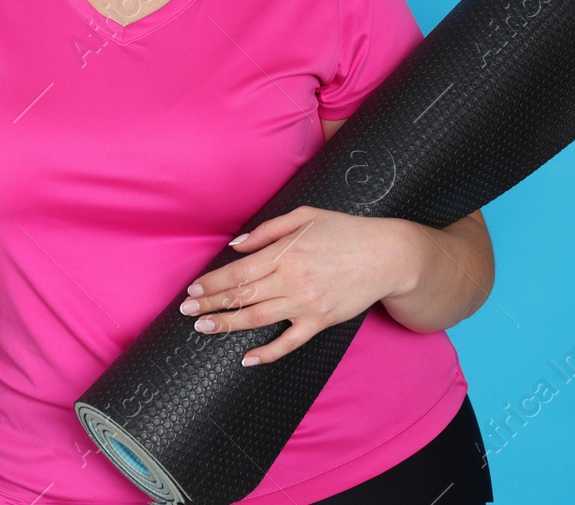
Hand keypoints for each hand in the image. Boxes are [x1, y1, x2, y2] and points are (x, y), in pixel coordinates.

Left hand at [177, 206, 415, 365]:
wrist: (386, 255)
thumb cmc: (345, 231)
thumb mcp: (304, 216)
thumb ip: (266, 230)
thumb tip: (235, 246)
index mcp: (285, 252)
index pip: (238, 271)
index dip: (212, 283)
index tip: (193, 291)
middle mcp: (291, 279)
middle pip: (242, 295)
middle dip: (211, 304)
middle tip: (187, 312)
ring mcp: (306, 303)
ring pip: (258, 318)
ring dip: (228, 324)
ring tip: (205, 328)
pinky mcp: (320, 321)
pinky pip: (290, 342)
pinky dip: (268, 352)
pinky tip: (248, 359)